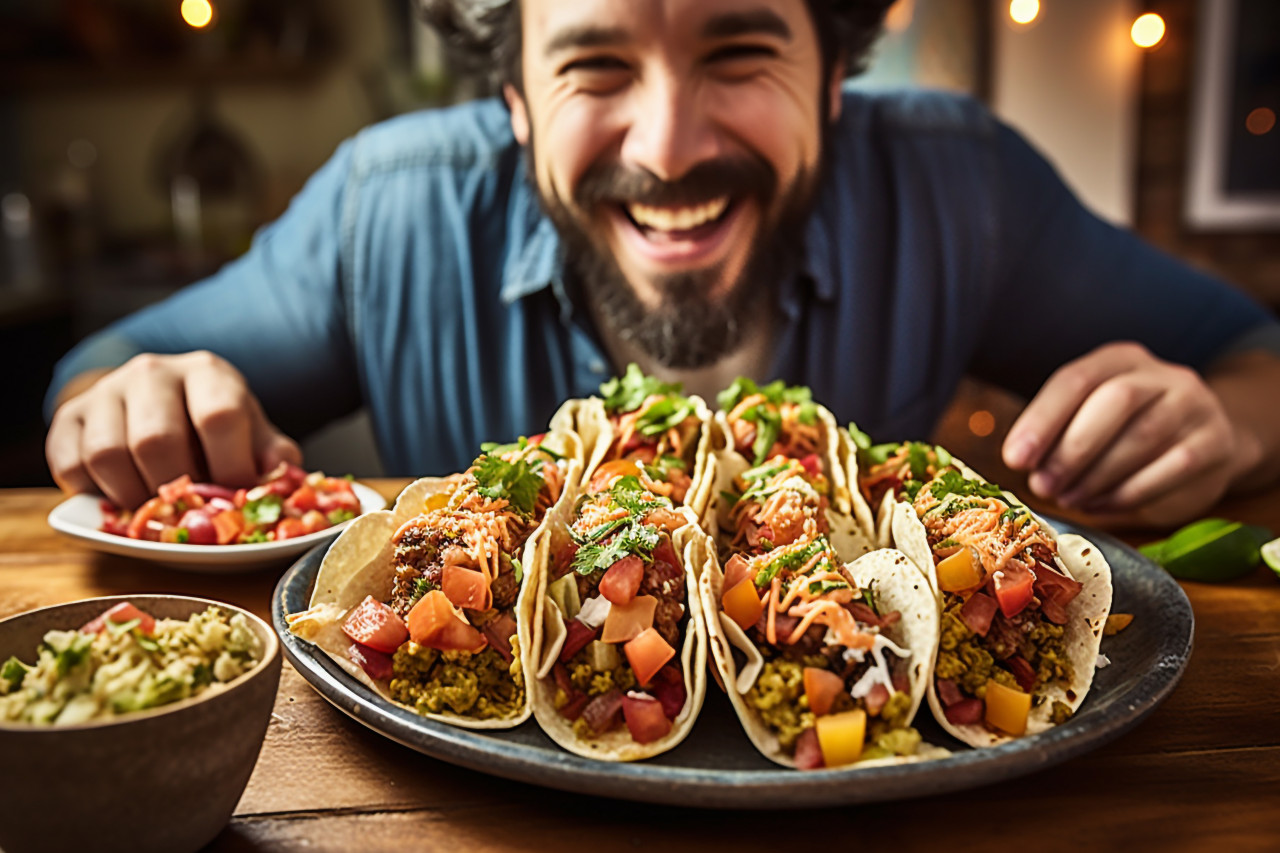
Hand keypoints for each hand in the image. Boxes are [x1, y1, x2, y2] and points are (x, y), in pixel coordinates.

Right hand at [46, 351, 301, 510]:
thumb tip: (279, 480)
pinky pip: (71, 467)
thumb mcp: (251, 432)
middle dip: (176, 490)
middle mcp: (152, 372)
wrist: (158, 401)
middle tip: (188, 510)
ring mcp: (104, 392)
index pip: (219, 417)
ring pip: (107, 455)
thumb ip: (272, 455)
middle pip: (156, 441)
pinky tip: (120, 497)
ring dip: (133, 497)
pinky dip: (95, 495)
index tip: (234, 497)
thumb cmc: (212, 426)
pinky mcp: (67, 418)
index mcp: (208, 372)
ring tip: (154, 508)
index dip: (229, 468)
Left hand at [1001, 342, 1257, 526]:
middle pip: (1114, 401)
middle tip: (1042, 485)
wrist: (1205, 442)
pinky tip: (1099, 505)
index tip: (1014, 458)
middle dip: (1071, 449)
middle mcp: (1161, 374)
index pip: (1075, 379)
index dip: (1041, 420)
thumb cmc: (1127, 432)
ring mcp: (1195, 406)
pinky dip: (1128, 493)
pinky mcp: (1215, 443)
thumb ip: (1058, 432)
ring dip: (1097, 476)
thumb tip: (1019, 461)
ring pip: (1144, 436)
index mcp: (1119, 359)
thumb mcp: (1091, 417)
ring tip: (1067, 499)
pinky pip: (1172, 468)